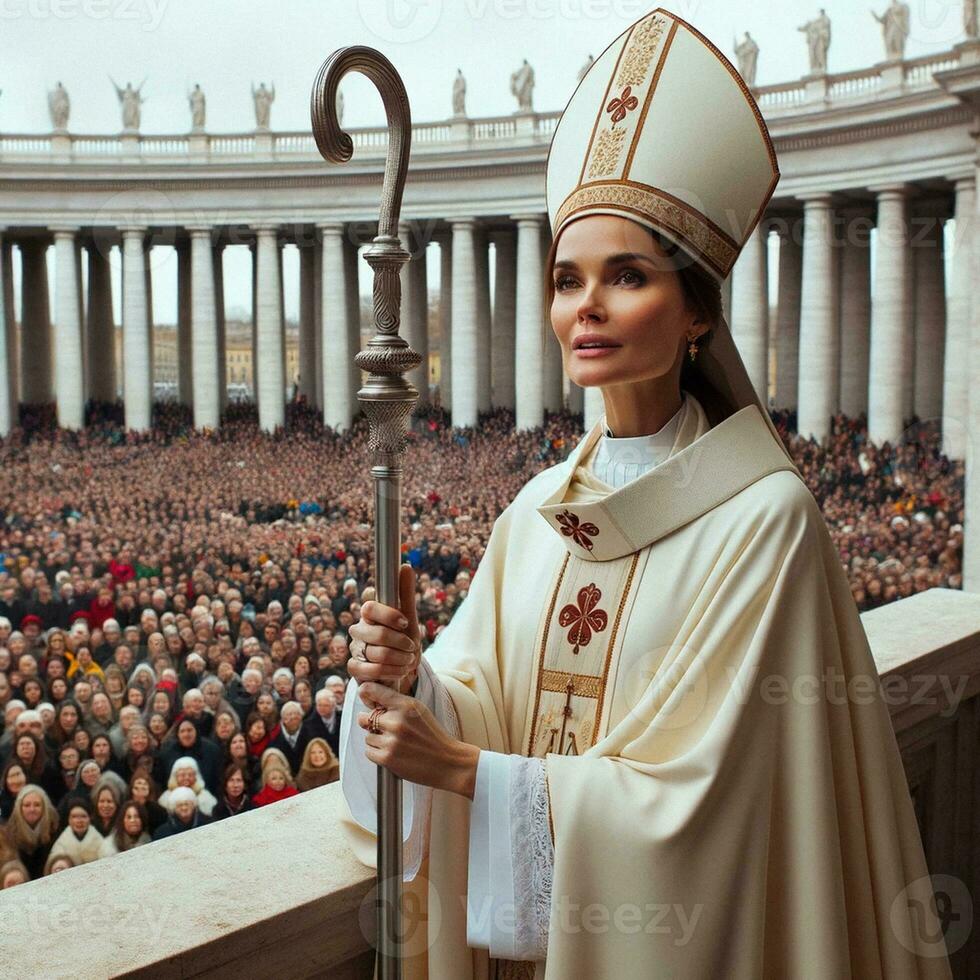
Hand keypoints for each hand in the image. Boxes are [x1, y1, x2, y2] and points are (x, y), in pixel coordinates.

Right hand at [348, 563, 420, 694]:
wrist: (404, 670)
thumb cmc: (404, 641)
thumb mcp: (409, 619)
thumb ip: (406, 595)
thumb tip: (405, 566)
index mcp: (370, 615)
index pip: (369, 607)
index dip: (389, 615)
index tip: (406, 623)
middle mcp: (359, 630)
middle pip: (374, 633)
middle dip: (400, 642)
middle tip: (411, 647)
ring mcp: (355, 649)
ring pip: (374, 653)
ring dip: (399, 659)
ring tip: (409, 660)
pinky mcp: (354, 668)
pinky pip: (365, 670)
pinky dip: (388, 672)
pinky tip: (400, 671)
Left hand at [357, 681, 479, 798]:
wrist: (447, 762)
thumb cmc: (433, 736)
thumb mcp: (419, 710)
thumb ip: (397, 704)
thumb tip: (372, 701)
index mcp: (406, 705)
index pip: (373, 691)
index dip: (365, 693)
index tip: (365, 696)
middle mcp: (397, 721)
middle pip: (364, 717)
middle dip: (371, 723)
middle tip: (385, 728)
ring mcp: (391, 740)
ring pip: (367, 736)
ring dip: (376, 740)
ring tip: (395, 743)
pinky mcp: (387, 758)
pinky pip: (369, 752)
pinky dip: (377, 753)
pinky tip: (392, 752)